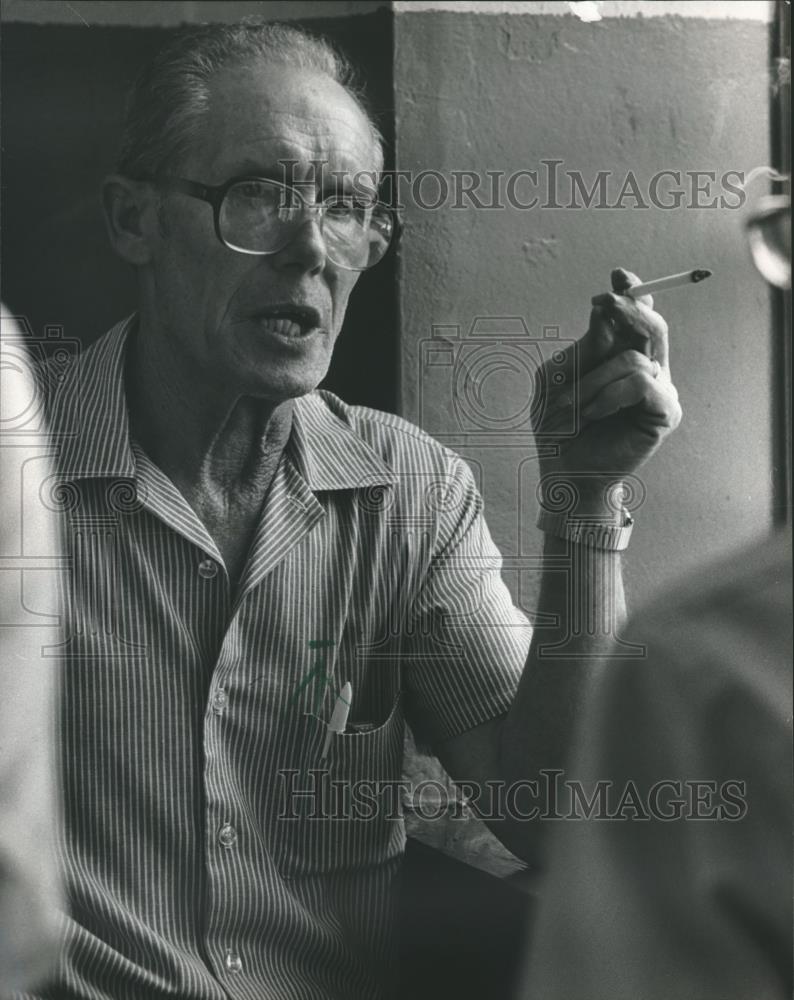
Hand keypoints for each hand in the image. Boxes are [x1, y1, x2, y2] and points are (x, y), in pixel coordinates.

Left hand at [533, 268, 681, 512]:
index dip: (631, 291)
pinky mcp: (666, 411)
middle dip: (628, 309)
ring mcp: (659, 389)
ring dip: (593, 380)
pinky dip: (610, 395)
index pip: (635, 315)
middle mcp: (645, 366)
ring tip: (571, 407)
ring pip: (634, 358)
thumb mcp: (557, 378)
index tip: (618, 274)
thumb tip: (605, 309)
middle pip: (650, 325)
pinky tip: (592, 413)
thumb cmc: (558, 427)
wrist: (565, 473)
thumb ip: (582, 347)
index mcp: (618, 354)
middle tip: (606, 301)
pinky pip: (641, 383)